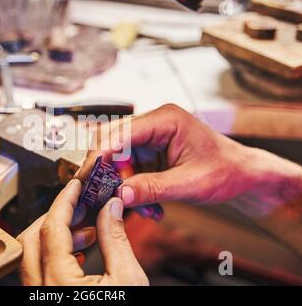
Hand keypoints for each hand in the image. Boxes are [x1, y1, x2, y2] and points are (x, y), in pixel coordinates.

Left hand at [16, 179, 148, 285]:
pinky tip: (76, 253)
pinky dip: (53, 255)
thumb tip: (111, 208)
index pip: (52, 228)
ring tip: (85, 231)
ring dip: (54, 237)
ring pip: (31, 256)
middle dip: (55, 216)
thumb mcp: (129, 279)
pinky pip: (37, 272)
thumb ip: (115, 239)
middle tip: (78, 206)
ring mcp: (39, 297)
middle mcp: (40, 291)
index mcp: (59, 282)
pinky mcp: (45, 300)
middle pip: (32, 239)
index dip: (64, 200)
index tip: (75, 186)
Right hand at [79, 104, 301, 216]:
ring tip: (146, 208)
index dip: (99, 155)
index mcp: (165, 119)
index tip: (86, 178)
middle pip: (112, 143)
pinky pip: (129, 171)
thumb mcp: (190, 183)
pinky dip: (134, 190)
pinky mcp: (150, 153)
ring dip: (124, 186)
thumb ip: (153, 188)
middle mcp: (153, 124)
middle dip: (109, 173)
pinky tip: (151, 206)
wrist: (243, 176)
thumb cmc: (226, 171)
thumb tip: (119, 195)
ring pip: (117, 160)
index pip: (119, 133)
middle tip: (107, 198)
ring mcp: (150, 139)